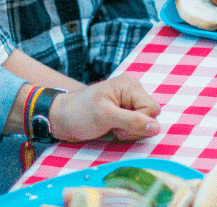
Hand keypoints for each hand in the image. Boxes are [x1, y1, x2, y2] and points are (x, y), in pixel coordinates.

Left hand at [48, 76, 162, 142]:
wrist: (60, 118)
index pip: (152, 109)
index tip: (118, 125)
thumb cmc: (79, 114)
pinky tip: (112, 129)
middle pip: (150, 116)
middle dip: (133, 127)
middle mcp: (132, 90)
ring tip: (110, 127)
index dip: (138, 122)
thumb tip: (157, 128)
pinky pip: (136, 125)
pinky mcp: (124, 111)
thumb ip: (132, 121)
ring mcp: (128, 101)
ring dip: (128, 131)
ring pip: (144, 123)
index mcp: (130, 85)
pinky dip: (125, 131)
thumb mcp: (105, 117)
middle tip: (113, 126)